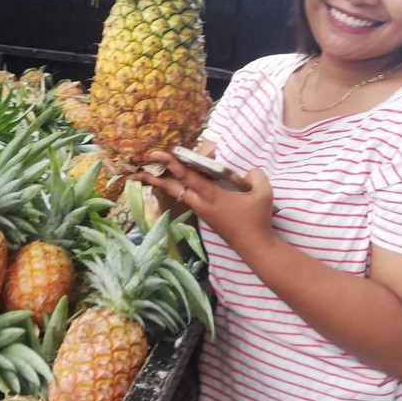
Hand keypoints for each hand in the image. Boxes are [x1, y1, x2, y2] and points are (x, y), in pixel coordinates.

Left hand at [132, 151, 275, 252]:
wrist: (254, 246)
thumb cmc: (257, 219)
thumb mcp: (263, 194)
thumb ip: (256, 176)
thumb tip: (248, 171)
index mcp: (212, 196)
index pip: (188, 176)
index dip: (173, 163)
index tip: (158, 154)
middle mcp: (202, 203)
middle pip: (173, 187)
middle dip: (155, 177)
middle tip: (137, 168)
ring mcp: (202, 210)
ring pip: (178, 193)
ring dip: (163, 182)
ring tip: (148, 174)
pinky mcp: (205, 215)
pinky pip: (187, 197)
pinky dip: (178, 187)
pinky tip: (176, 182)